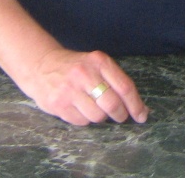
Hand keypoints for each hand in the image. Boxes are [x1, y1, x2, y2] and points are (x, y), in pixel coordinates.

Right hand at [19, 47, 149, 126]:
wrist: (41, 65)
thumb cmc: (76, 67)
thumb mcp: (96, 64)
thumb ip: (115, 81)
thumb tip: (139, 107)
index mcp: (99, 61)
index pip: (125, 87)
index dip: (136, 105)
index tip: (142, 115)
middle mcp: (85, 74)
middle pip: (112, 104)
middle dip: (120, 115)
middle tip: (120, 116)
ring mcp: (70, 90)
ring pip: (97, 116)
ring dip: (100, 117)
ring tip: (93, 107)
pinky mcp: (58, 104)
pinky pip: (81, 122)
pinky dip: (84, 119)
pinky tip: (78, 108)